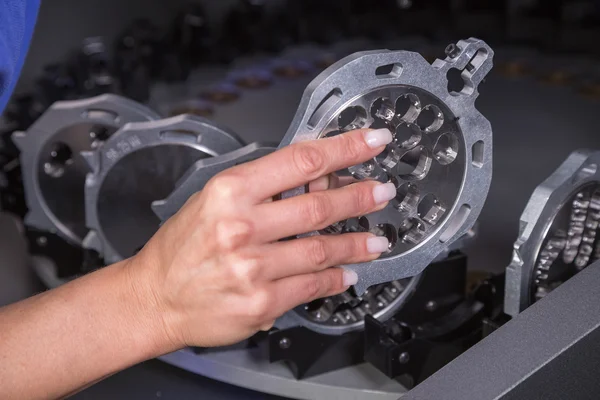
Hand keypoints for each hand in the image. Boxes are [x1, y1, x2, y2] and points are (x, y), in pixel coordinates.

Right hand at [129, 128, 395, 348]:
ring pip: (322, 249)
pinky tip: (347, 274)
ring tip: (377, 240)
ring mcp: (253, 267)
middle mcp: (241, 226)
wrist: (154, 297)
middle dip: (360, 197)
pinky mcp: (261, 301)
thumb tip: (316, 179)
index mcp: (230, 191)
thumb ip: (263, 189)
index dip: (345, 149)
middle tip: (382, 192)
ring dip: (357, 244)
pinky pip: (312, 286)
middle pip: (319, 206)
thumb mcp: (214, 200)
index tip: (372, 142)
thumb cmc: (182, 248)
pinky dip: (335, 279)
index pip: (301, 161)